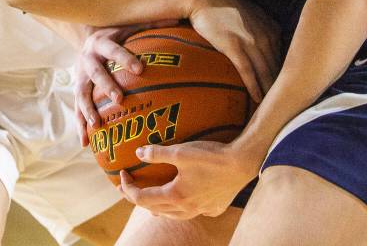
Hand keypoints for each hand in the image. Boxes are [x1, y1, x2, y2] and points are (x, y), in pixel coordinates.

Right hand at [73, 20, 179, 145]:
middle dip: (107, 86)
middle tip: (120, 99)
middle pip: (96, 73)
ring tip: (96, 126)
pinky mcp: (77, 90)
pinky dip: (79, 126)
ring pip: (81, 94)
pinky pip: (76, 109)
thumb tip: (180, 19)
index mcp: (102, 43)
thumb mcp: (130, 26)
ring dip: (87, 110)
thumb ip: (153, 24)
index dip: (125, 58)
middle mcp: (88, 59)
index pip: (114, 50)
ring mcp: (79, 76)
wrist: (86, 38)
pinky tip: (84, 143)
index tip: (140, 69)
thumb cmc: (116, 34)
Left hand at [118, 139, 261, 218]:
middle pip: (153, 209)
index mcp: (175, 196)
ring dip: (157, 205)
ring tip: (150, 196)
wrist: (243, 163)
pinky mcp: (213, 208)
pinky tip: (183, 198)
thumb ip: (157, 153)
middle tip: (128, 185)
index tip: (122, 175)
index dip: (127, 188)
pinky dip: (179, 206)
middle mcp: (186, 209)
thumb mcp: (181, 151)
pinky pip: (191, 212)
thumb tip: (138, 152)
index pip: (141, 198)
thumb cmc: (212, 156)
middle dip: (137, 197)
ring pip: (172, 215)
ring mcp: (201, 211)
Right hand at [186, 0, 281, 103]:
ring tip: (274, 108)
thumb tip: (273, 40)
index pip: (285, 57)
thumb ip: (265, 27)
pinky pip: (247, 71)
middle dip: (283, 86)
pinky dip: (254, 86)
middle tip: (288, 105)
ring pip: (265, 72)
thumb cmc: (226, 6)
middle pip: (278, 67)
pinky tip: (258, 99)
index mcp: (271, 29)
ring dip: (270, 91)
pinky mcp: (234, 46)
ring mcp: (250, 41)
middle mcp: (265, 36)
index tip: (290, 90)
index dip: (288, 75)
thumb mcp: (253, 13)